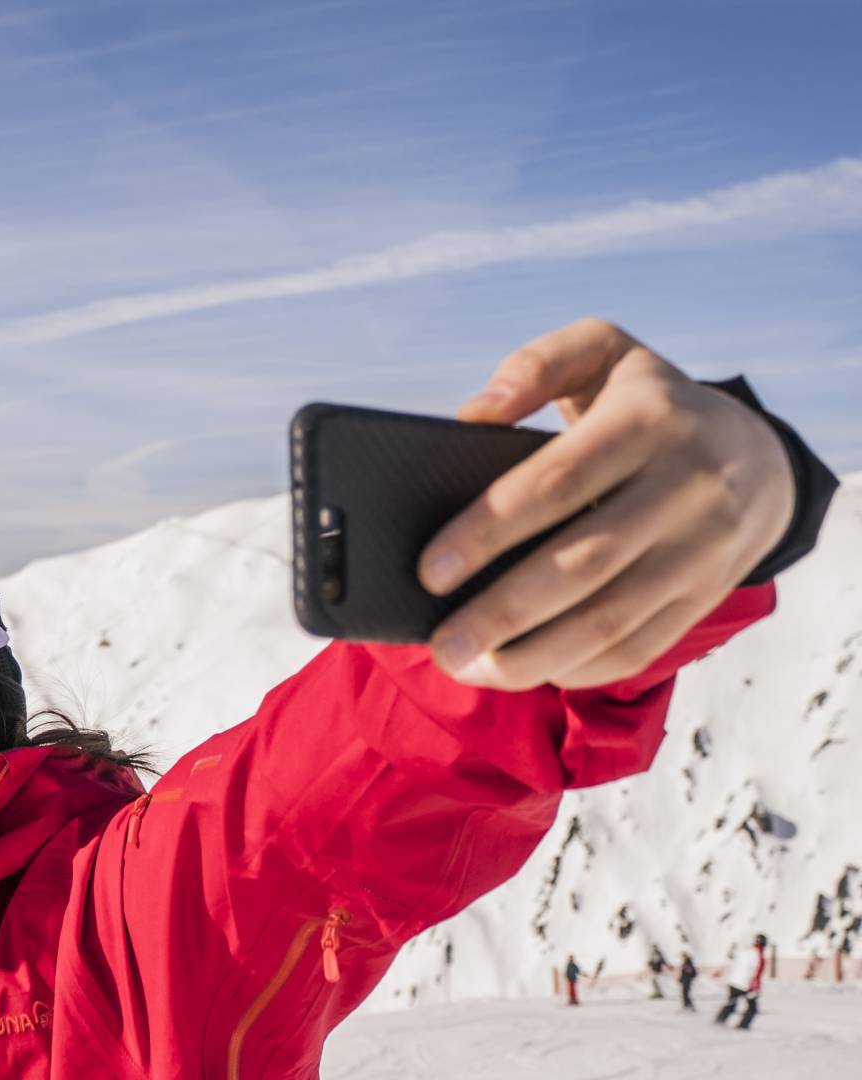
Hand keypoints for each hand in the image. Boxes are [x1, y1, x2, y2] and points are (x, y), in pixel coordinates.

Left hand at [417, 319, 793, 690]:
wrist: (760, 455)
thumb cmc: (648, 403)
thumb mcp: (603, 353)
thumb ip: (535, 366)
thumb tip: (471, 416)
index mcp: (646, 422)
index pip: (555, 485)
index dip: (486, 532)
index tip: (428, 571)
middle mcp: (684, 487)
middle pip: (580, 565)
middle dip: (500, 613)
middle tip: (439, 645)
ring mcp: (702, 547)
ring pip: (610, 619)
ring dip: (532, 656)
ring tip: (469, 668)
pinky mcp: (708, 593)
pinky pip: (641, 645)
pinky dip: (580, 668)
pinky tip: (528, 669)